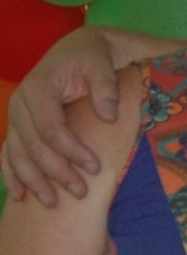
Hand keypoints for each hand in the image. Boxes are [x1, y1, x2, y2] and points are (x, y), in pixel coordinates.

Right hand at [4, 27, 120, 204]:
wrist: (78, 50)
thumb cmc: (92, 57)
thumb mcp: (101, 63)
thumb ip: (105, 87)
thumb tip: (108, 116)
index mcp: (38, 89)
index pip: (51, 129)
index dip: (71, 151)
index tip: (95, 168)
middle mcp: (20, 104)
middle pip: (34, 146)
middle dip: (56, 172)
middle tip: (82, 193)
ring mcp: (16, 116)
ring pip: (18, 154)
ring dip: (33, 181)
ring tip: (53, 203)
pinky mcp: (19, 125)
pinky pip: (10, 153)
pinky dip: (13, 174)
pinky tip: (21, 196)